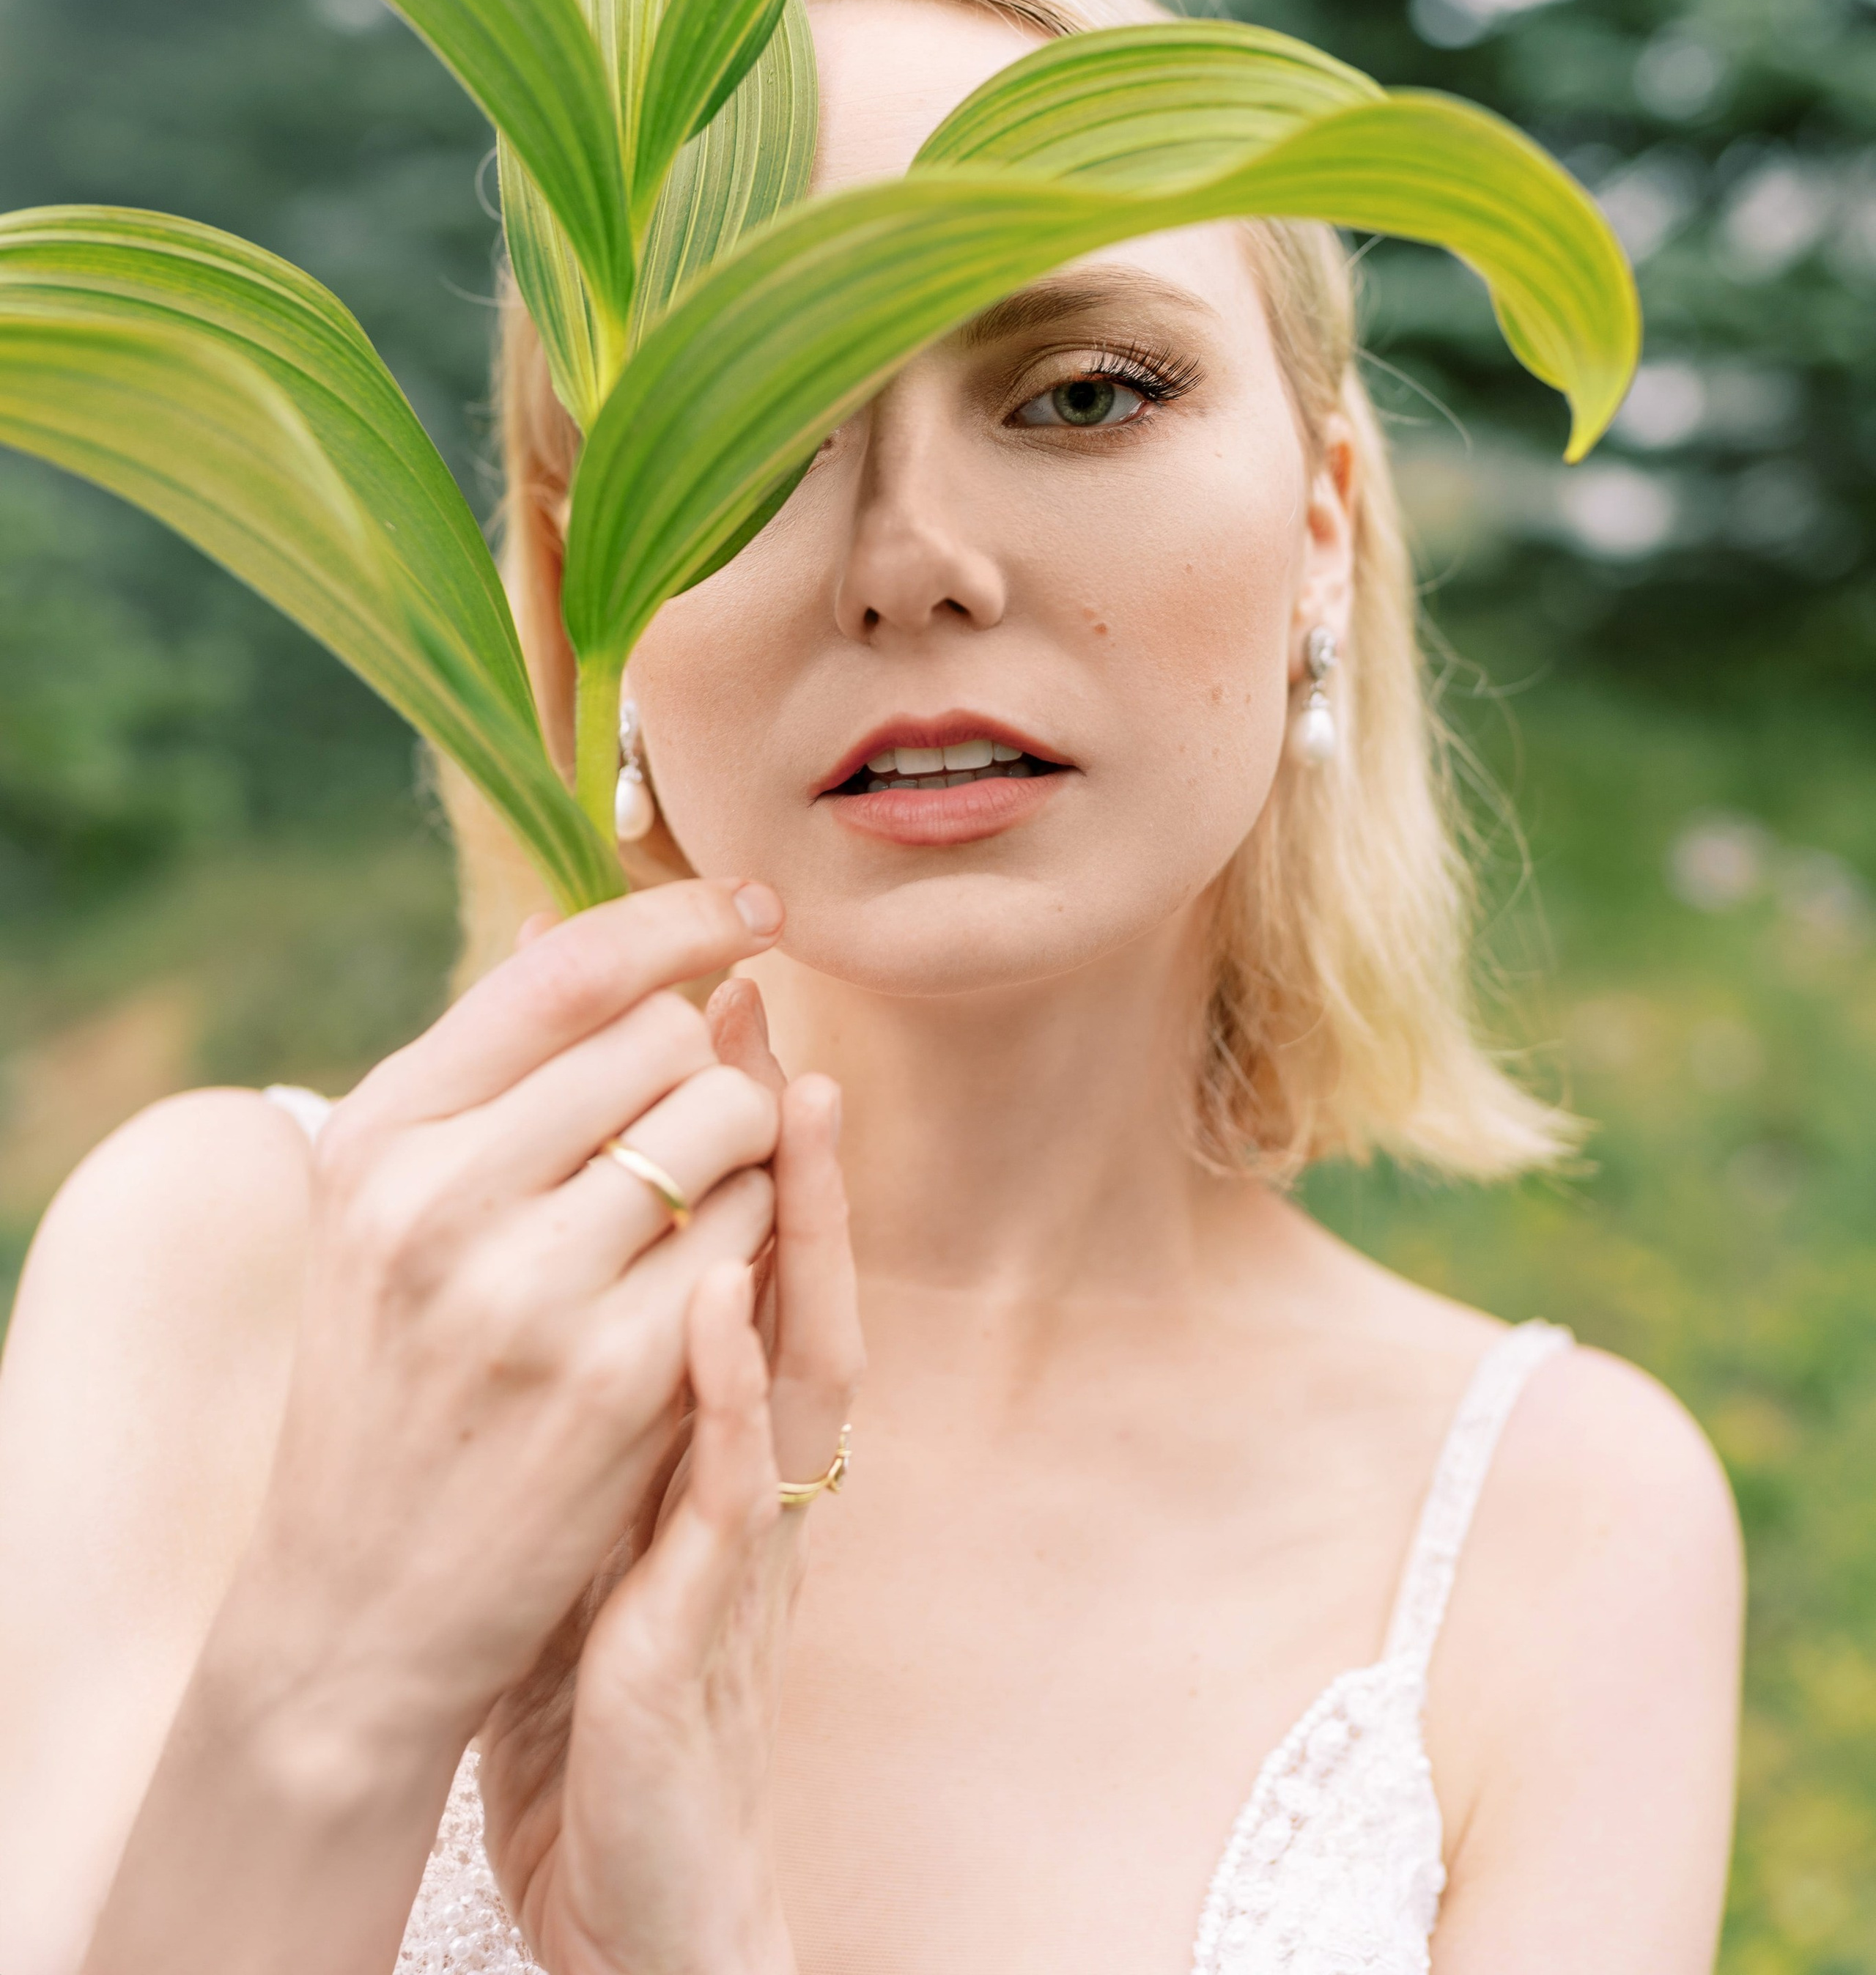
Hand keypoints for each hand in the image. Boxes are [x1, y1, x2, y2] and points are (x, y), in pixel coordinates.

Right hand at [211, 880, 790, 1767]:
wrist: (362, 1601)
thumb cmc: (394, 1370)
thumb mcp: (390, 1203)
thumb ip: (495, 1064)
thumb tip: (602, 918)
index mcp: (378, 1135)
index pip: (567, 970)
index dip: (683, 916)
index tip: (755, 908)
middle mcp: (439, 1201)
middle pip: (669, 1038)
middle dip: (704, 1066)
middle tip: (682, 1124)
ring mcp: (529, 1294)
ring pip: (730, 1124)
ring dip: (741, 1152)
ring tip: (684, 1209)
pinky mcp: (618, 1381)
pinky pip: (752, 1236)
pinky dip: (752, 1242)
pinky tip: (702, 1281)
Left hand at [480, 981, 862, 1974]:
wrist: (620, 1871)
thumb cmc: (603, 1675)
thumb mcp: (614, 1490)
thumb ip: (621, 1365)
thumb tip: (595, 1230)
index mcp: (727, 1432)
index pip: (754, 1247)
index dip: (749, 1131)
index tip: (724, 998)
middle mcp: (756, 1469)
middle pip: (796, 1273)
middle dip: (781, 1137)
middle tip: (763, 997)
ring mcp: (738, 1545)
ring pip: (794, 1361)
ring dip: (800, 1225)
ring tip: (792, 1093)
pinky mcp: (699, 1632)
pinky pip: (724, 1496)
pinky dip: (728, 1394)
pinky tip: (714, 1302)